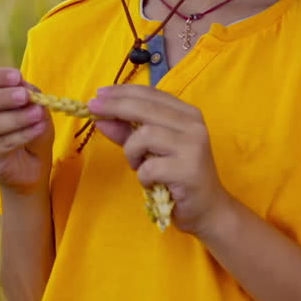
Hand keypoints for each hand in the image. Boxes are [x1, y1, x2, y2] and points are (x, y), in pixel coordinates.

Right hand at [0, 67, 54, 193]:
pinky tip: (38, 129)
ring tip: (37, 115)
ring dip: (16, 118)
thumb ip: (31, 96)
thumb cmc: (31, 128)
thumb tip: (26, 89)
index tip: (17, 77)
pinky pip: (2, 143)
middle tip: (25, 96)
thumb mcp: (36, 107)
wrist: (32, 163)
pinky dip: (22, 135)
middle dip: (3, 97)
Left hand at [89, 85, 233, 236]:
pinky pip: (149, 167)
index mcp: (187, 113)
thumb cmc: (177, 176)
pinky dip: (143, 176)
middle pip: (144, 107)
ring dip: (132, 153)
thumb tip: (100, 117)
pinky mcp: (188, 170)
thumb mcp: (150, 149)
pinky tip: (152, 183)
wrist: (207, 208)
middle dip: (114, 107)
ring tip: (139, 166)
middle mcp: (193, 124)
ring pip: (144, 136)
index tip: (98, 94)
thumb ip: (128, 132)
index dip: (122, 91)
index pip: (150, 93)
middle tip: (92, 110)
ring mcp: (193, 146)